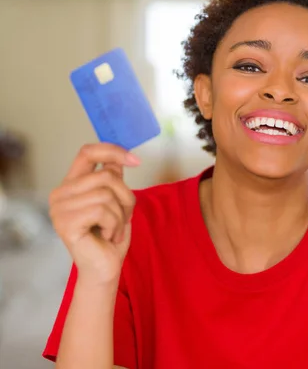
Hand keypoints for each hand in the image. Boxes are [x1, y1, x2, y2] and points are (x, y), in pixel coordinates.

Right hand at [49, 143, 139, 284]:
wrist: (104, 268)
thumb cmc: (109, 237)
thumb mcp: (116, 202)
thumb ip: (113, 180)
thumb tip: (118, 158)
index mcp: (71, 184)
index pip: (87, 152)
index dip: (113, 151)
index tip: (136, 160)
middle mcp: (60, 193)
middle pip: (106, 175)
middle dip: (125, 197)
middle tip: (122, 218)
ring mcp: (60, 209)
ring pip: (107, 194)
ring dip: (120, 215)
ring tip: (112, 230)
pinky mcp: (65, 223)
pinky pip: (103, 211)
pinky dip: (114, 225)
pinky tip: (107, 237)